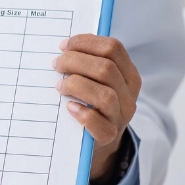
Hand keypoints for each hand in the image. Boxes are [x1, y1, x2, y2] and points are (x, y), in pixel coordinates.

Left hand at [54, 35, 141, 184]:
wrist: (97, 141)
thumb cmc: (91, 103)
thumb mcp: (96, 81)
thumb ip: (87, 65)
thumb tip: (63, 48)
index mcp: (128, 74)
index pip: (113, 48)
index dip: (85, 43)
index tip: (63, 46)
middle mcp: (128, 94)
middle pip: (106, 68)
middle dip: (75, 62)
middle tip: (56, 65)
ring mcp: (120, 116)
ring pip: (105, 95)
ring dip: (76, 86)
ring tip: (59, 87)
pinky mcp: (109, 136)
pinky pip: (99, 124)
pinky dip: (82, 114)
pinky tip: (69, 108)